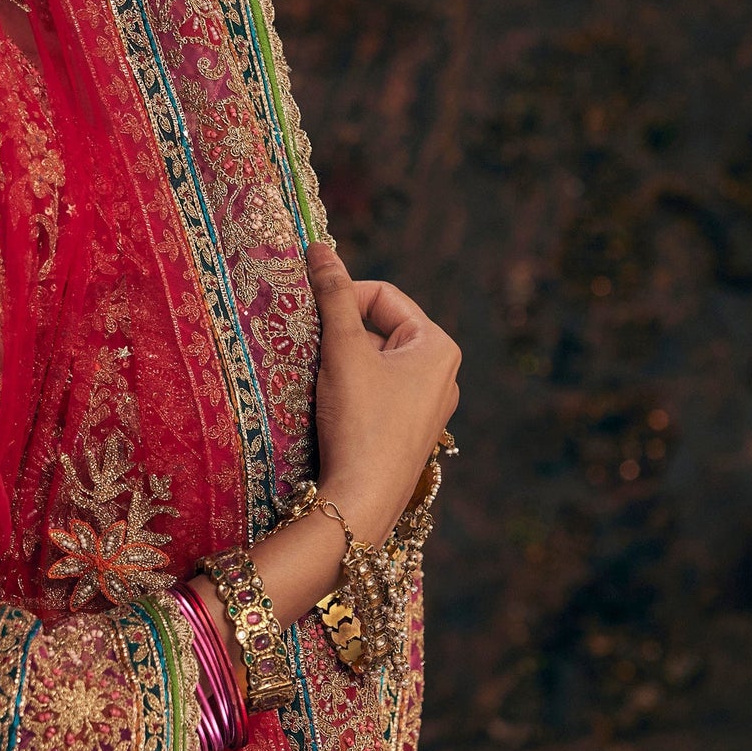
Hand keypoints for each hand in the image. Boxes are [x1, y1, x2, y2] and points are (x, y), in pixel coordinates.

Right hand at [307, 243, 459, 545]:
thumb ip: (332, 296)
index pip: (384, 297)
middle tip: (309, 347)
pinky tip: (329, 409)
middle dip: (341, 334)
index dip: (342, 296)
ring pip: (375, 364)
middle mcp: (443, 375)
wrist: (362, 502)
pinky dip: (350, 391)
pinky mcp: (408, 435)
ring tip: (317, 380)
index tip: (309, 311)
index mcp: (438, 347)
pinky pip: (377, 395)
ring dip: (342, 363)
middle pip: (380, 330)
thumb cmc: (360, 422)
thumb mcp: (343, 351)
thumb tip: (320, 247)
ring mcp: (428, 409)